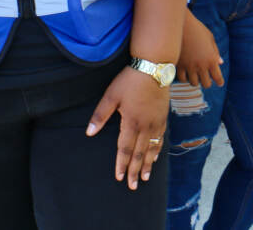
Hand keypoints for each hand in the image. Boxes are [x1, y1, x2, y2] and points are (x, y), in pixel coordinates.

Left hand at [86, 66, 168, 189]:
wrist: (153, 67)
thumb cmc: (129, 80)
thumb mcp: (111, 95)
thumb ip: (100, 115)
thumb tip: (89, 132)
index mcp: (130, 122)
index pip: (124, 149)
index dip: (121, 164)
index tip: (119, 177)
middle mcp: (145, 125)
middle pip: (139, 153)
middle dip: (134, 170)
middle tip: (132, 185)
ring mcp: (156, 122)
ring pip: (151, 148)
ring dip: (147, 164)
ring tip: (145, 177)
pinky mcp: (163, 117)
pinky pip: (161, 139)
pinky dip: (157, 150)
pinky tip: (155, 157)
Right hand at [177, 12, 223, 87]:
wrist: (181, 23)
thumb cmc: (197, 28)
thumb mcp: (210, 38)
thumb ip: (215, 51)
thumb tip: (220, 63)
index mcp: (212, 59)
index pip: (218, 78)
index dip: (219, 82)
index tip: (219, 83)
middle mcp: (201, 65)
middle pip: (206, 84)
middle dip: (207, 82)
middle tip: (205, 79)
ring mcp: (189, 66)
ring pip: (194, 83)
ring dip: (195, 80)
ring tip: (195, 76)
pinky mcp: (179, 65)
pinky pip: (182, 79)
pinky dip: (184, 78)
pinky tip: (185, 74)